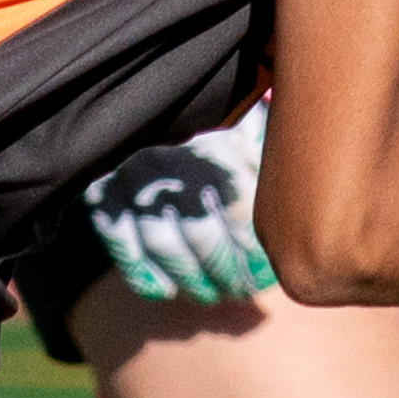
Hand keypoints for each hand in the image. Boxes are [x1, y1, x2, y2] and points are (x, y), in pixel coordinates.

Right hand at [85, 102, 275, 304]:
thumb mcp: (235, 117)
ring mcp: (137, 184)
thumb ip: (258, 148)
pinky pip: (124, 245)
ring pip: (167, 247)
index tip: (267, 274)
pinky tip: (166, 290)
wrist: (130, 100)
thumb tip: (292, 186)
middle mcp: (175, 166)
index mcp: (214, 144)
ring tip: (210, 297)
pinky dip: (144, 272)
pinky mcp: (105, 197)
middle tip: (241, 292)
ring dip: (191, 280)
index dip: (251, 249)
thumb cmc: (201, 115)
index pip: (238, 211)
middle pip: (204, 236)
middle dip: (225, 272)